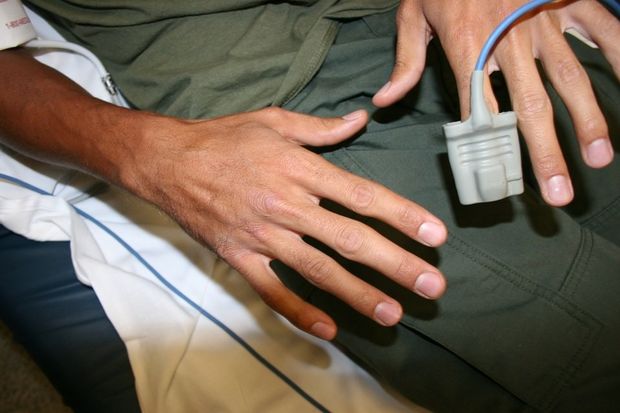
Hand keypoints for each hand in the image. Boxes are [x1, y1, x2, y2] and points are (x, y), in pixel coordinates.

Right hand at [134, 108, 447, 339]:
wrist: (167, 161)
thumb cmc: (223, 138)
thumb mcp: (274, 120)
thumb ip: (321, 127)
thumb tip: (361, 119)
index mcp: (299, 169)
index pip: (361, 195)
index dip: (402, 215)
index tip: (434, 235)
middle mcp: (286, 205)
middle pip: (350, 239)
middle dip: (396, 263)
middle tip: (432, 285)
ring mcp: (263, 235)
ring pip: (318, 270)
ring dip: (358, 294)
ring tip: (394, 313)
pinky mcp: (240, 257)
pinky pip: (272, 291)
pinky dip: (299, 311)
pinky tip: (328, 329)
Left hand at [374, 0, 618, 205]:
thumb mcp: (413, 13)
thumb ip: (406, 60)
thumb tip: (385, 100)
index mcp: (468, 47)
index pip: (480, 110)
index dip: (490, 149)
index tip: (501, 183)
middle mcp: (508, 41)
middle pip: (530, 108)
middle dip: (545, 154)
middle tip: (558, 193)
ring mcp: (543, 23)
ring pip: (569, 79)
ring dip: (586, 121)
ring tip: (598, 158)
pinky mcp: (567, 3)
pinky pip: (602, 32)